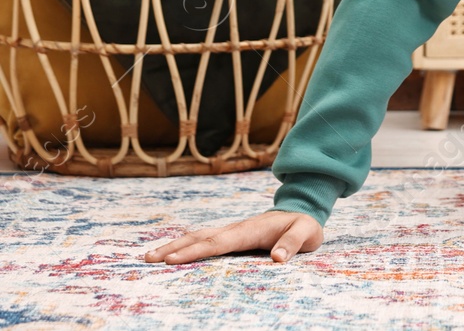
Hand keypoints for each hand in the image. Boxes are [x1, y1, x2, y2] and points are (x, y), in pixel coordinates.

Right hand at [142, 210, 323, 265]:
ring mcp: (231, 232)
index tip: (172, 259)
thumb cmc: (304, 226)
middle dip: (174, 248)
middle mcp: (235, 229)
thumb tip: (277, 258)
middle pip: (200, 238)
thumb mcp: (306, 233)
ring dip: (174, 245)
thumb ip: (292, 244)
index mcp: (249, 230)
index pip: (218, 243)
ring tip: (150, 256)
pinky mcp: (231, 236)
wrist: (303, 212)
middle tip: (148, 259)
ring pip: (198, 237)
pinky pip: (204, 241)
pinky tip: (172, 253)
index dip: (195, 252)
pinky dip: (185, 246)